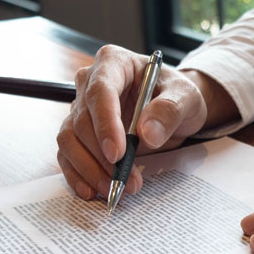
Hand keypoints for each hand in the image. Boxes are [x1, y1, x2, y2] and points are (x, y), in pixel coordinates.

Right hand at [57, 45, 236, 199]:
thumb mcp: (186, 98)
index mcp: (113, 63)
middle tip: (126, 181)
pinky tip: (92, 191)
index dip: (105, 124)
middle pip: (82, 121)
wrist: (173, 108)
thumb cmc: (176, 95)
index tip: (118, 153)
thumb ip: (170, 111)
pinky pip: (68, 155)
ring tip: (115, 190)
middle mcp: (90, 83)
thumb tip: (147, 134)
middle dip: (102, 156)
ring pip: (70, 140)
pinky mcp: (79, 134)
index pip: (100, 91)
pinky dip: (78, 175)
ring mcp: (81, 109)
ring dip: (89, 169)